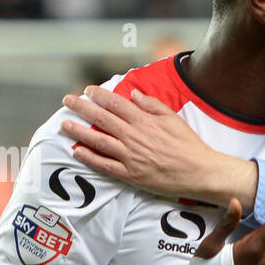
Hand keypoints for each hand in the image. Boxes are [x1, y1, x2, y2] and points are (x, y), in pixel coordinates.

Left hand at [59, 85, 250, 202]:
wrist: (199, 172)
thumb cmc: (189, 145)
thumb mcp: (173, 118)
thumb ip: (152, 105)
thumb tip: (133, 94)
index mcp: (144, 121)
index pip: (116, 103)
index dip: (99, 95)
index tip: (87, 90)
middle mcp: (134, 136)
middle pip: (102, 118)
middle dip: (82, 108)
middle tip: (67, 101)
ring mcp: (130, 156)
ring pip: (99, 140)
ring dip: (79, 131)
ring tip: (65, 125)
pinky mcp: (131, 174)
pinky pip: (105, 165)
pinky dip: (90, 158)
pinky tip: (77, 151)